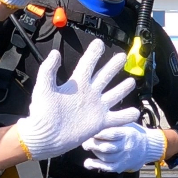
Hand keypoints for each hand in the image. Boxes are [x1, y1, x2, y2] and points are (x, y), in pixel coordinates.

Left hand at [14, 39, 138, 160]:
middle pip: (104, 76)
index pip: (87, 64)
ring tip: (131, 82)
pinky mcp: (100, 122)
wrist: (46, 135)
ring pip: (114, 94)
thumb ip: (48, 70)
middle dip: (113, 66)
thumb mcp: (44, 88)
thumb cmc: (42, 112)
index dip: (93, 53)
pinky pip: (117, 118)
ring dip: (123, 88)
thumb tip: (55, 53)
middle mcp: (88, 93)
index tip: (99, 42)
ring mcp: (96, 107)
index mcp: (76, 84)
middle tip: (122, 56)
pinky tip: (135, 112)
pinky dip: (127, 115)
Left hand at [83, 121, 166, 172]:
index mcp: (127, 134)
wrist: (147, 148)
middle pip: (107, 147)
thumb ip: (114, 122)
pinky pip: (107, 168)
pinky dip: (96, 166)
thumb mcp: (127, 124)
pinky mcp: (121, 166)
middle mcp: (125, 147)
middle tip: (84, 139)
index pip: (112, 134)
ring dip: (94, 152)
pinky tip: (88, 163)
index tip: (89, 128)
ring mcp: (123, 158)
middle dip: (93, 144)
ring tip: (86, 146)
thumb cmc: (133, 132)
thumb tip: (95, 115)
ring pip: (106, 158)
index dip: (99, 132)